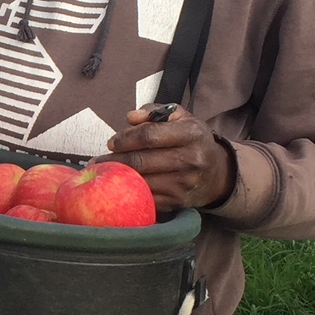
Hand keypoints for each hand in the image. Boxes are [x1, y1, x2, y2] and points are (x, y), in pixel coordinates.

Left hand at [94, 104, 234, 211]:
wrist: (217, 174)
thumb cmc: (191, 140)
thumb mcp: (180, 117)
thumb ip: (153, 112)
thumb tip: (130, 117)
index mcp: (192, 135)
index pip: (149, 135)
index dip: (125, 138)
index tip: (111, 142)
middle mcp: (191, 160)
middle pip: (141, 161)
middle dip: (114, 160)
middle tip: (97, 160)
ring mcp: (185, 184)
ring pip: (141, 181)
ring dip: (117, 178)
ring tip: (102, 172)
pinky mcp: (178, 202)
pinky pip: (146, 198)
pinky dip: (128, 192)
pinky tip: (117, 187)